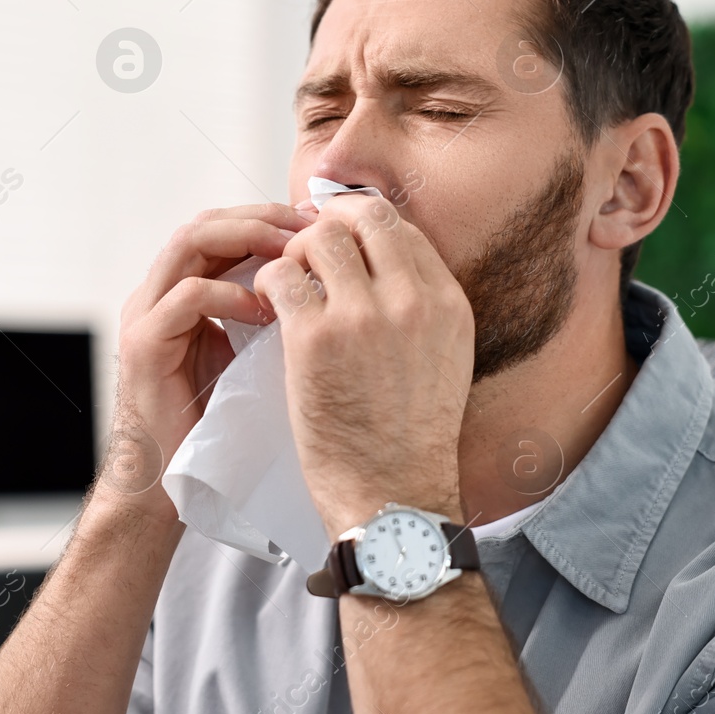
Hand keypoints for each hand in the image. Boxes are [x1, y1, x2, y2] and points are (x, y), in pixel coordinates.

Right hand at [104, 203, 312, 518]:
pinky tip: (266, 310)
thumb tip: (323, 282)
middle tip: (310, 225)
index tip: (317, 222)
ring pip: (190, 243)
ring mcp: (146, 316)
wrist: (167, 482)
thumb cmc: (215, 422)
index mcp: (179, 291)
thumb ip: (264, 315)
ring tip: (291, 253)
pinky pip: (186, 298)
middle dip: (262, 217)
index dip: (268, 217)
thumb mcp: (246, 354)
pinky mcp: (145, 346)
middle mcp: (157, 293)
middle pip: (205, 223)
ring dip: (247, 240)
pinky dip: (230, 294)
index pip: (221, 228)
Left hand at [253, 193, 473, 534]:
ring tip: (287, 284)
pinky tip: (268, 305)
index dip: (360, 223)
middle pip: (360, 218)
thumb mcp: (445, 356)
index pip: (400, 226)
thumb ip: (421, 305)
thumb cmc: (412, 434)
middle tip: (305, 252)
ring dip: (294, 253)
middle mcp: (411, 300)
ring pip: (317, 239)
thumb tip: (381, 258)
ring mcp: (363, 317)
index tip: (338, 240)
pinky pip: (280, 277)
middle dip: (326, 227)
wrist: (392, 495)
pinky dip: (267, 281)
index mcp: (447, 302)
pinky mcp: (315, 340)